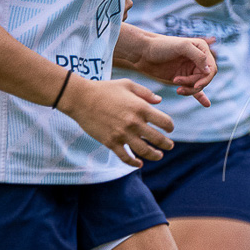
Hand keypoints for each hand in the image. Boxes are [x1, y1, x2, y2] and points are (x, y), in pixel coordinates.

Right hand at [59, 76, 174, 166]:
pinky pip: (125, 157)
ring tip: (159, 155)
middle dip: (167, 144)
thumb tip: (159, 101)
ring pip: (144, 151)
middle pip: (158, 139)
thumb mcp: (127, 85)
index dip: (170, 127)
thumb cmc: (104, 89)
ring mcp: (122, 134)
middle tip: (169, 146)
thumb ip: (145, 93)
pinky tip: (139, 164)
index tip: (169, 129)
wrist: (80, 98)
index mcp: (141, 108)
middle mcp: (134, 123)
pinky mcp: (111, 142)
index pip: (165, 122)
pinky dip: (134, 163)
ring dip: (155, 155)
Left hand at [129, 33, 216, 106]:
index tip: (196, 84)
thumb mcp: (181, 46)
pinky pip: (194, 89)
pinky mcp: (182, 78)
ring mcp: (190, 69)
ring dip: (190, 90)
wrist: (142, 52)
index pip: (211, 68)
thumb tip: (209, 71)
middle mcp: (198, 59)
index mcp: (202, 49)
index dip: (206, 78)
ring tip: (177, 90)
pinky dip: (200, 97)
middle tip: (178, 82)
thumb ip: (198, 56)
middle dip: (194, 84)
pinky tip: (206, 104)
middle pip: (205, 78)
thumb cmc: (160, 45)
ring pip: (198, 85)